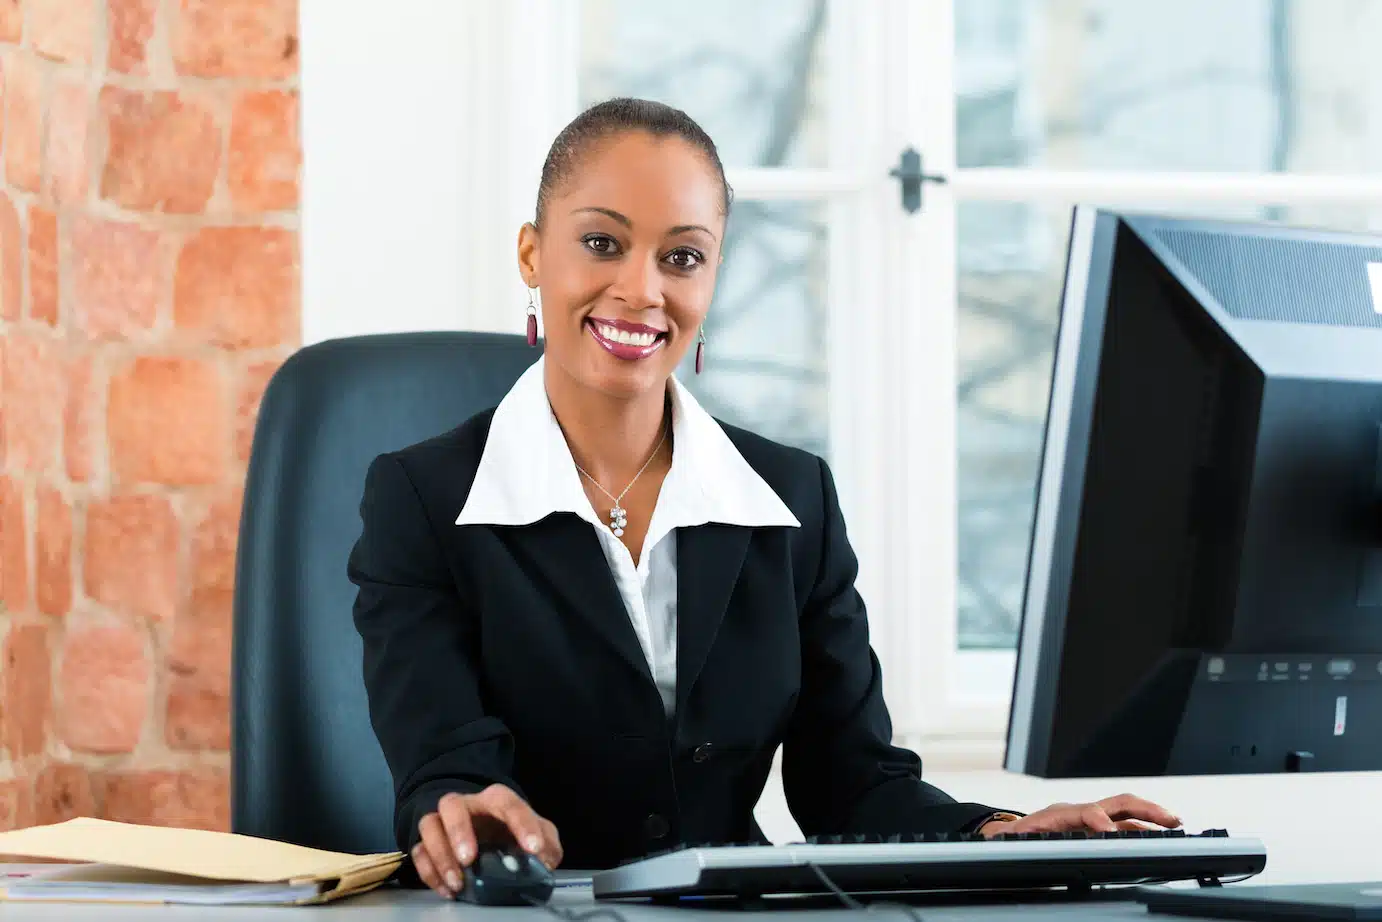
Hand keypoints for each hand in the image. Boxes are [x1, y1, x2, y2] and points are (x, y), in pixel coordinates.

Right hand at [410, 784, 562, 899]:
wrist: (486, 830)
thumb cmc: (512, 830)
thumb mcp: (539, 835)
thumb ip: (547, 845)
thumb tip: (545, 863)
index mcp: (497, 800)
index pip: (508, 802)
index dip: (521, 823)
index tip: (533, 848)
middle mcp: (467, 806)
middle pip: (452, 804)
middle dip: (458, 831)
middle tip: (469, 859)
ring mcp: (444, 823)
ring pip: (429, 826)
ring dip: (440, 855)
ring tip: (457, 882)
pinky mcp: (428, 844)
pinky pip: (419, 852)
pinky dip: (429, 872)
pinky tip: (447, 890)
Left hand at [979, 793, 1180, 837]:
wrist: (1010, 834)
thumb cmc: (1015, 839)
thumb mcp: (1015, 842)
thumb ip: (1021, 841)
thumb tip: (1017, 839)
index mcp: (1059, 814)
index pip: (1086, 812)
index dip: (1100, 821)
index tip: (1113, 834)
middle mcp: (1078, 811)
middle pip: (1116, 803)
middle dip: (1145, 809)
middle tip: (1171, 820)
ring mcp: (1089, 817)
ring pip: (1125, 811)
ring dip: (1151, 816)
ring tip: (1175, 823)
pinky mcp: (1095, 827)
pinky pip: (1123, 823)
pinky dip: (1143, 827)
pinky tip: (1160, 834)